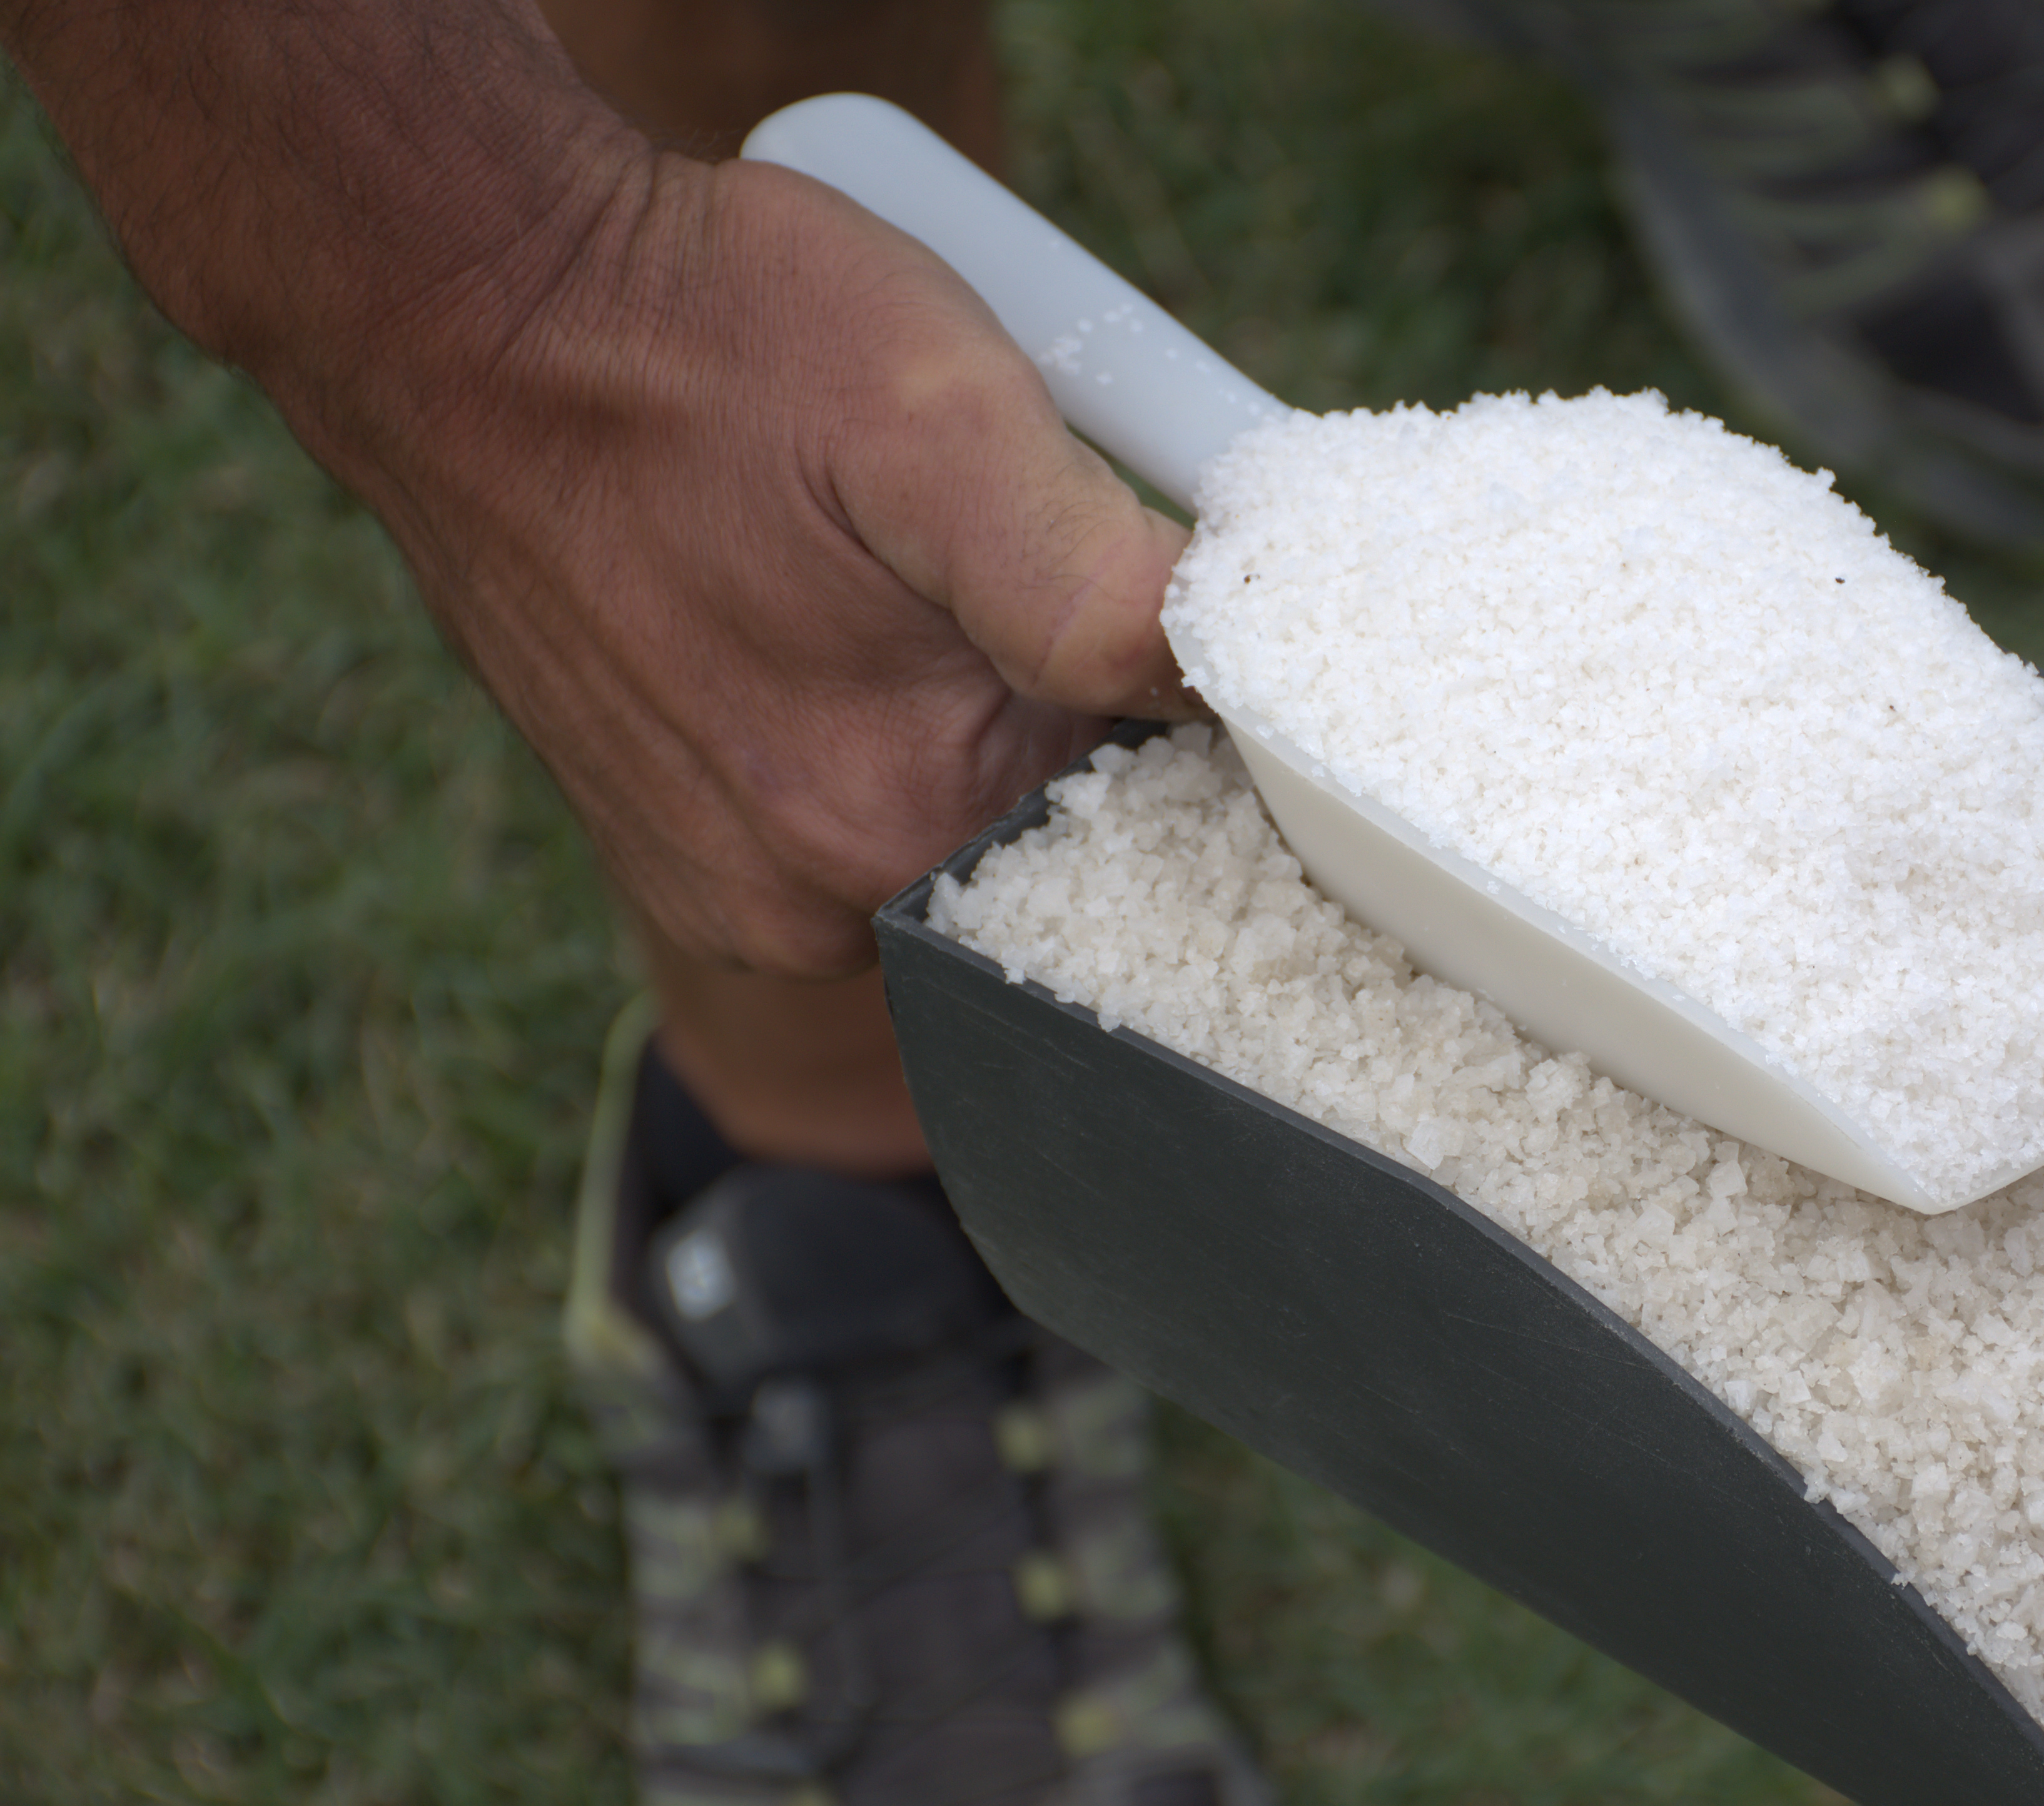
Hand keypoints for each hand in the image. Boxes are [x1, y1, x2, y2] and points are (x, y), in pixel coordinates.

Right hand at [351, 152, 1202, 976]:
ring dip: (962, 702)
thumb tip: (1231, 681)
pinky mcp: (682, 845)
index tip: (1111, 590)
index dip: (1166, 702)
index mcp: (894, 832)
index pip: (1144, 821)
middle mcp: (807, 905)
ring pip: (944, 814)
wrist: (461, 311)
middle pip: (1044, 829)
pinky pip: (845, 809)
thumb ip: (1101, 584)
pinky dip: (872, 717)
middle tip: (966, 548)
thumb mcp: (939, 418)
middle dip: (1057, 701)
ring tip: (875, 569)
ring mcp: (731, 887)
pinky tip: (823, 611)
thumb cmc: (698, 341)